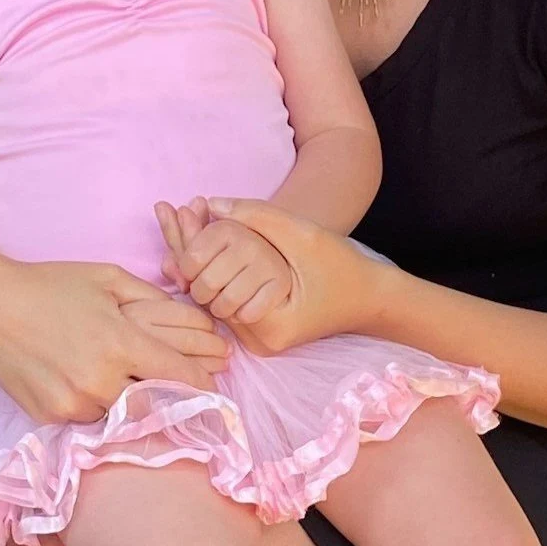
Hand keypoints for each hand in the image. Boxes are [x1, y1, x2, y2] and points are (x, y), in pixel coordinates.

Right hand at [0, 255, 224, 424]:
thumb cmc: (51, 285)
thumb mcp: (108, 278)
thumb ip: (152, 298)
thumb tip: (187, 316)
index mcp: (120, 342)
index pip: (178, 375)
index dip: (201, 382)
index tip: (214, 385)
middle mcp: (100, 380)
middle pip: (154, 402)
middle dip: (169, 395)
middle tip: (181, 389)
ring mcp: (74, 403)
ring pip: (120, 413)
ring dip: (129, 402)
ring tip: (126, 382)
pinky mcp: (52, 416)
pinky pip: (89, 418)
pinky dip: (96, 405)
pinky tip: (89, 383)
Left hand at [160, 197, 381, 353]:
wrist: (370, 297)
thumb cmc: (341, 266)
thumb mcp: (301, 235)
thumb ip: (257, 217)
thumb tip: (211, 203)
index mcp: (269, 325)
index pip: (211, 285)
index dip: (193, 247)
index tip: (180, 211)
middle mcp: (259, 342)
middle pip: (206, 294)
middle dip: (192, 255)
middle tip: (177, 212)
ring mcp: (259, 342)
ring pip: (213, 298)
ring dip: (204, 264)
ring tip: (188, 223)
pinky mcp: (261, 334)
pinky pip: (227, 302)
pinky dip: (218, 274)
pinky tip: (213, 247)